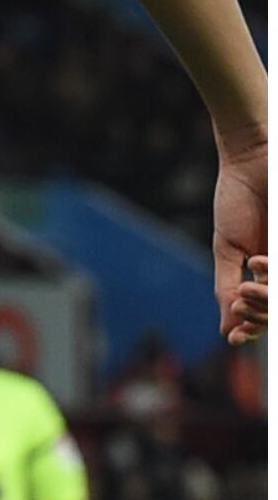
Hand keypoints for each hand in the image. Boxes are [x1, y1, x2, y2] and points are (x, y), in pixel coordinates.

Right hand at [215, 130, 266, 343]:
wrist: (252, 162)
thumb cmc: (238, 200)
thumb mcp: (228, 249)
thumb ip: (227, 287)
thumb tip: (227, 330)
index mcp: (269, 273)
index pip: (267, 312)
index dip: (254, 328)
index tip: (236, 338)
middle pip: (277, 307)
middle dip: (262, 313)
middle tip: (241, 296)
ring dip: (269, 296)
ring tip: (252, 268)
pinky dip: (273, 273)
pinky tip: (259, 262)